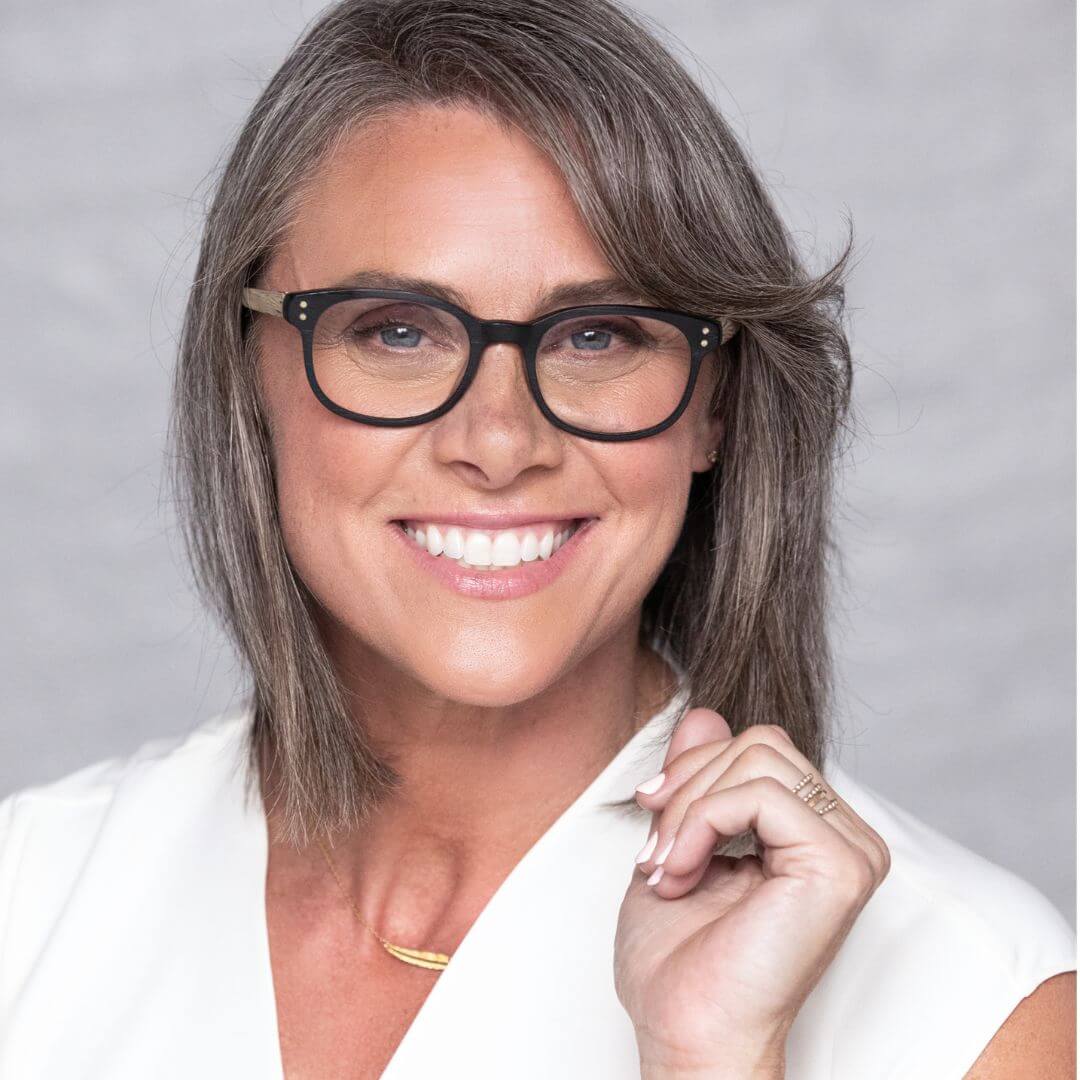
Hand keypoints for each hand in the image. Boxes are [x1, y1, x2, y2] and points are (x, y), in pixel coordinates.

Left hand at [613, 707, 890, 1076]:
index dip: (694, 768)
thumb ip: (697, 777)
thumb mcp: (675, 840)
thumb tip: (704, 712)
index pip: (759, 747)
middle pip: (760, 742)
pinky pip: (760, 794)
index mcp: (813, 830)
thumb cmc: (681, 959)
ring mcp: (851, 849)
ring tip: (667, 869)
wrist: (687, 1033)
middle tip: (654, 852)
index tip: (649, 812)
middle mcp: (844, 835)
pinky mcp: (842, 865)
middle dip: (688, 786)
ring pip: (758, 757)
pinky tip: (683, 873)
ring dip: (689, 809)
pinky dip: (702, 823)